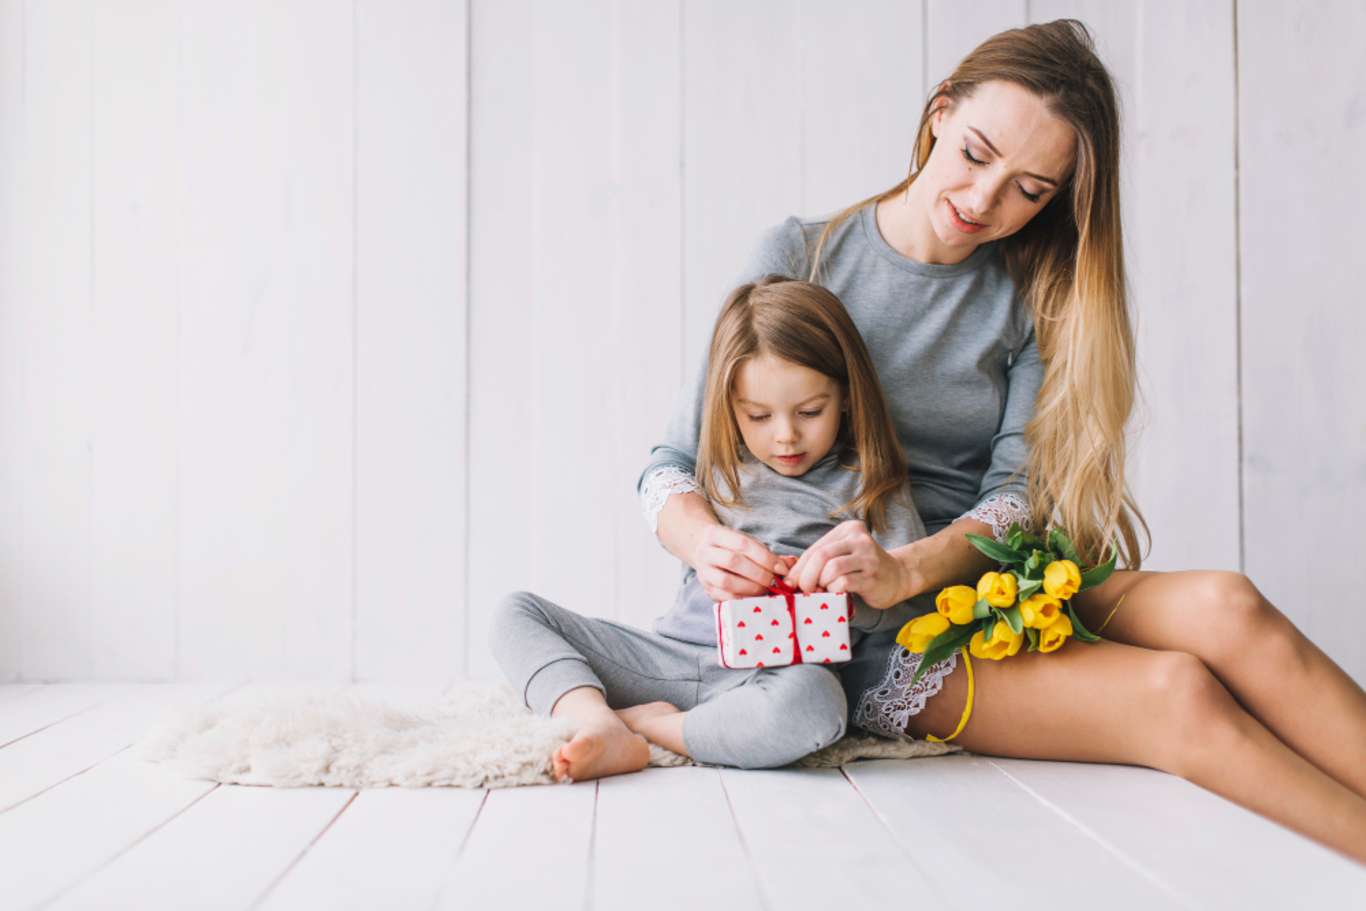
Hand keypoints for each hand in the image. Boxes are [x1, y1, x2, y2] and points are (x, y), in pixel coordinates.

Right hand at [692, 525, 785, 602]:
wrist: (708, 555)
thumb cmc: (733, 548)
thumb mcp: (748, 543)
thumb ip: (768, 553)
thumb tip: (792, 562)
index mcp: (715, 534)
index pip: (742, 543)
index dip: (765, 557)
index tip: (782, 568)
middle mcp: (704, 552)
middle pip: (733, 561)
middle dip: (759, 573)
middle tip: (776, 581)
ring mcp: (703, 572)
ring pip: (726, 581)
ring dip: (751, 587)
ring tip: (766, 589)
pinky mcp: (707, 589)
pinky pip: (725, 597)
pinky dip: (744, 598)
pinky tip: (756, 596)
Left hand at [787, 520, 909, 608]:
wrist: (899, 576)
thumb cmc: (864, 567)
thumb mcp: (844, 554)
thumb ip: (821, 559)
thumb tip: (791, 576)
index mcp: (848, 530)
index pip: (815, 548)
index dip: (800, 567)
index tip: (791, 582)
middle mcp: (859, 539)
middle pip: (821, 556)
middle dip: (806, 576)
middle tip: (804, 589)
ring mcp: (868, 557)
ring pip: (831, 569)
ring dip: (821, 584)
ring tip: (823, 590)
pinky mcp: (872, 577)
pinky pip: (843, 583)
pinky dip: (833, 590)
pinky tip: (836, 593)